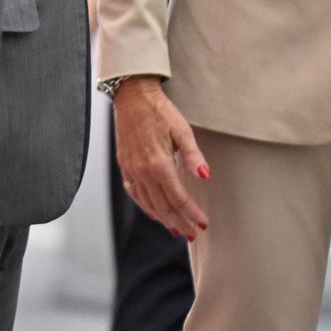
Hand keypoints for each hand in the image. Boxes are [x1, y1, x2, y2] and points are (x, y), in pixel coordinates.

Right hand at [113, 77, 209, 239]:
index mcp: (159, 163)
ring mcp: (131, 170)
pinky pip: (135, 194)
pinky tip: (155, 213)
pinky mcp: (125, 167)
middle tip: (192, 233)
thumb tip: (205, 176)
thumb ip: (193, 155)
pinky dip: (146, 207)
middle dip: (179, 222)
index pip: (178, 197)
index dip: (191, 213)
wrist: (132, 97)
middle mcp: (143, 171)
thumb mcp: (182, 129)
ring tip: (177, 229)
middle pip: (163, 206)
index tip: (202, 223)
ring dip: (164, 219)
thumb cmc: (159, 111)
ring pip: (148, 204)